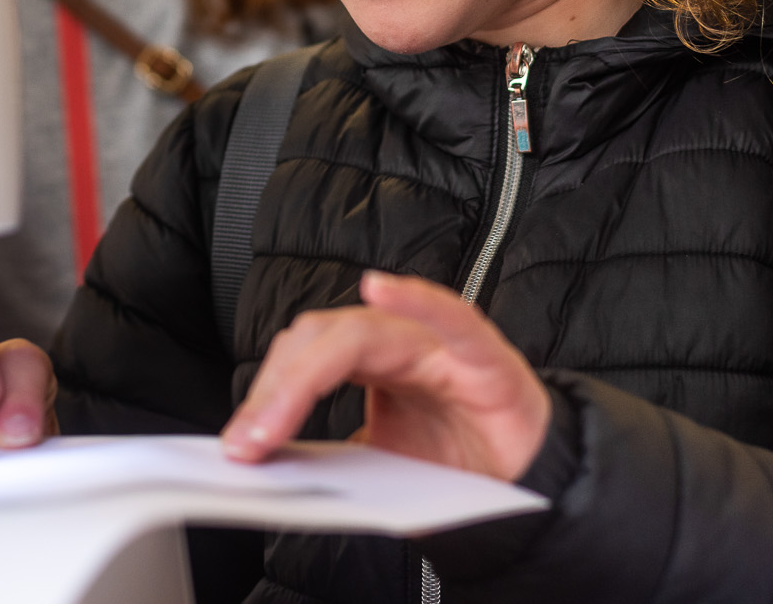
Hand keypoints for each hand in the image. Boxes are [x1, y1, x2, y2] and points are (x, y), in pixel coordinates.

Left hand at [220, 271, 551, 482]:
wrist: (531, 486)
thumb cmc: (461, 466)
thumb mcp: (379, 467)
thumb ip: (332, 458)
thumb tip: (268, 463)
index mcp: (372, 364)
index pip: (305, 358)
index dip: (267, 395)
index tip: (240, 444)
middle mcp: (402, 343)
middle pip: (322, 339)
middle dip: (278, 388)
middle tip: (251, 439)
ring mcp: (441, 345)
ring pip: (364, 331)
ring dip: (312, 372)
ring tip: (280, 413)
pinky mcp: (486, 357)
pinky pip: (451, 317)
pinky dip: (417, 297)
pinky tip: (382, 287)